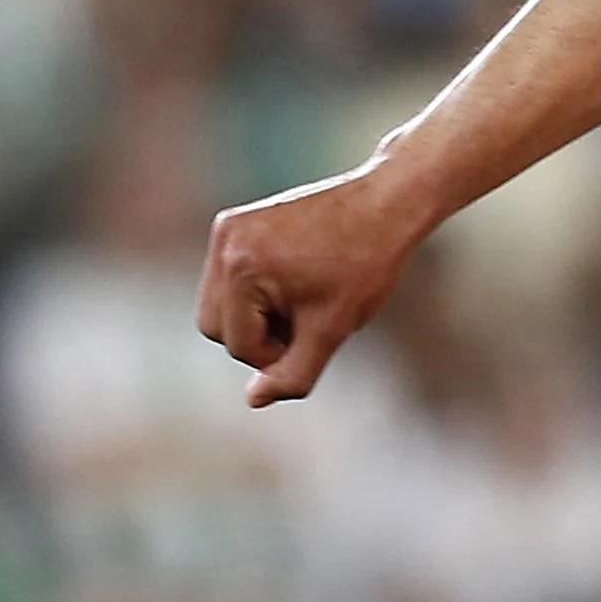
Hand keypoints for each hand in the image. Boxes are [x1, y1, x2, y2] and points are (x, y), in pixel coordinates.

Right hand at [195, 160, 434, 405]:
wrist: (386, 202)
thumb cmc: (365, 264)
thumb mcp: (331, 330)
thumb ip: (292, 373)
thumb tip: (253, 399)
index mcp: (242, 270)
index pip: (238, 346)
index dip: (277, 356)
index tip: (316, 336)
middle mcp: (224, 245)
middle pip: (215, 326)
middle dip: (257, 336)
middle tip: (305, 321)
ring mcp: (226, 230)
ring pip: (218, 304)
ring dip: (254, 315)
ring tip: (301, 300)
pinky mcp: (234, 222)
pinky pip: (228, 278)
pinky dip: (254, 292)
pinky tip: (295, 280)